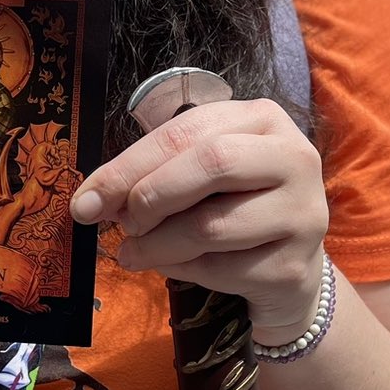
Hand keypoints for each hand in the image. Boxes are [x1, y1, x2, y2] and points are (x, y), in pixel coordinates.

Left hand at [69, 99, 327, 343]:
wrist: (289, 269)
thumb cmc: (234, 208)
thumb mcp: (198, 176)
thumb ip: (153, 174)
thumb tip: (92, 199)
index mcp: (263, 119)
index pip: (186, 131)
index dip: (129, 165)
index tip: (87, 198)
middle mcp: (294, 157)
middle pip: (211, 163)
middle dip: (150, 195)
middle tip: (122, 222)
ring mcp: (302, 212)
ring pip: (211, 225)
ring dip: (157, 244)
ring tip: (133, 252)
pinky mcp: (294, 265)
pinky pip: (221, 269)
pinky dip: (182, 270)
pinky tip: (173, 265)